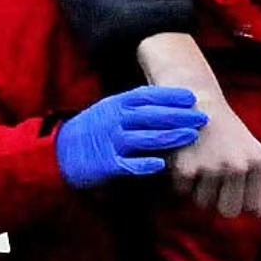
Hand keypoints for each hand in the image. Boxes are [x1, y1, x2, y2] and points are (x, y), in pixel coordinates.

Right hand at [56, 86, 206, 189]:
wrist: (59, 152)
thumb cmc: (94, 130)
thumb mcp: (110, 110)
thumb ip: (135, 106)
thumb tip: (170, 102)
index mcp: (116, 104)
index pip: (146, 96)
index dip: (170, 96)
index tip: (192, 97)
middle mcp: (115, 120)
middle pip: (150, 116)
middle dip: (178, 116)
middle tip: (202, 117)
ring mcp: (110, 142)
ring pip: (144, 138)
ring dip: (170, 137)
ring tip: (191, 136)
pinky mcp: (106, 164)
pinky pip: (128, 164)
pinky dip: (144, 164)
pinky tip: (161, 164)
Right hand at [169, 93, 260, 217]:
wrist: (196, 101)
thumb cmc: (226, 130)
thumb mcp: (250, 148)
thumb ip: (257, 179)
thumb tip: (257, 210)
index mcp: (256, 162)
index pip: (253, 208)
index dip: (242, 205)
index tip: (235, 198)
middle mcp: (236, 167)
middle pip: (228, 211)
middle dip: (220, 203)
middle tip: (214, 186)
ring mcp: (210, 168)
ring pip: (203, 203)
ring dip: (199, 191)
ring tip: (201, 166)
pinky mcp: (185, 168)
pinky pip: (183, 192)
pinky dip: (182, 181)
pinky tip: (187, 161)